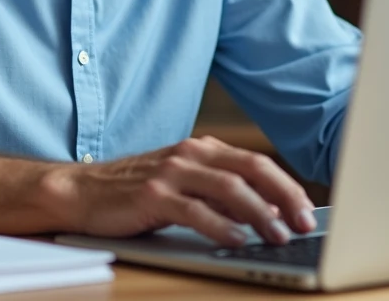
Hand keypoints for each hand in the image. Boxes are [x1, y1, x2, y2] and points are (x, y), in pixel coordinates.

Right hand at [47, 136, 317, 246]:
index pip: (257, 163)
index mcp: (202, 149)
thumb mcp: (184, 186)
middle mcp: (191, 154)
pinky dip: (221, 225)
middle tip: (305, 223)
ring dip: (259, 213)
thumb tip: (268, 211)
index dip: (287, 186)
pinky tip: (237, 239)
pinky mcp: (153, 194)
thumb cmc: (135, 192)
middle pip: (251, 170)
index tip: (307, 210)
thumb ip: (221, 194)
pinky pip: (195, 210)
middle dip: (284, 196)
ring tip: (278, 235)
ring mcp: (171, 172)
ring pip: (229, 188)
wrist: (81, 191)